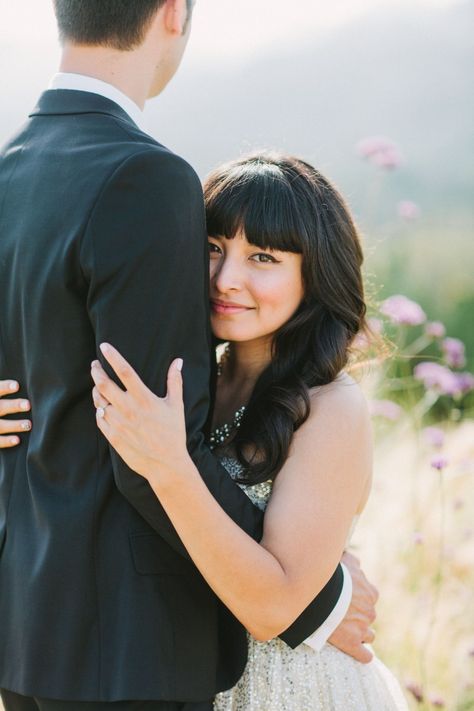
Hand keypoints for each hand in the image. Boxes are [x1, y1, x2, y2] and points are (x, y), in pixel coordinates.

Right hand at [0, 380, 31, 447]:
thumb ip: (4, 391)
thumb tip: (21, 386)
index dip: (5, 387)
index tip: (16, 386)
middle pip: (0, 407)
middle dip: (13, 406)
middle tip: (27, 405)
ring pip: (0, 425)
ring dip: (14, 425)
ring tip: (28, 425)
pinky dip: (6, 441)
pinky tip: (17, 440)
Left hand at [91, 343, 188, 483]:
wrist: (165, 464)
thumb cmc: (173, 433)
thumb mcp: (176, 405)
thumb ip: (174, 381)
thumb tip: (178, 361)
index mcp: (144, 398)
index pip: (124, 371)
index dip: (113, 356)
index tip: (104, 346)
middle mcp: (128, 409)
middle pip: (103, 384)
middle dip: (96, 371)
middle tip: (95, 365)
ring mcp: (118, 423)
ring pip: (99, 401)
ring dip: (96, 391)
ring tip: (99, 386)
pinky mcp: (113, 436)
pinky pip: (99, 418)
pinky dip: (99, 410)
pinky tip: (103, 407)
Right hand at [328, 551, 378, 663]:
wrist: (320, 595)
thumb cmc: (331, 576)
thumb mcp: (345, 560)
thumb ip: (353, 561)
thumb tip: (355, 562)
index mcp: (371, 593)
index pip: (370, 597)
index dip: (358, 599)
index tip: (347, 599)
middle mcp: (370, 611)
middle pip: (368, 616)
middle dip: (359, 616)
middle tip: (343, 614)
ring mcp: (362, 629)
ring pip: (368, 635)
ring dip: (360, 633)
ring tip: (346, 631)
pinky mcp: (352, 644)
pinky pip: (364, 655)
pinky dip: (363, 654)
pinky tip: (359, 652)